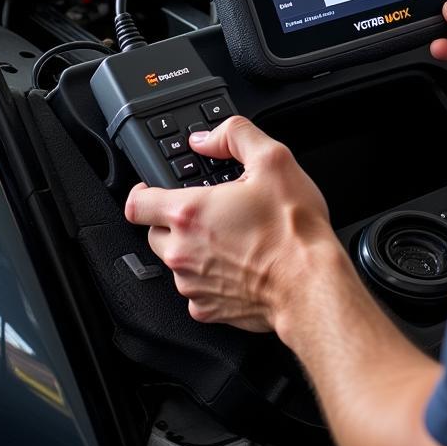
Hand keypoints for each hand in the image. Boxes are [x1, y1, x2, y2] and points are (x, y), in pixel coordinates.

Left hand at [124, 116, 333, 333]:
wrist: (309, 283)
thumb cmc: (294, 230)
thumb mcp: (273, 160)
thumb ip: (235, 136)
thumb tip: (208, 138)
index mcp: (190, 213)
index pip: (137, 203)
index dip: (141, 191)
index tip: (151, 189)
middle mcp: (182, 251)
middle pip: (155, 232)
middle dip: (174, 220)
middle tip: (208, 212)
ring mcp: (192, 284)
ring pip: (176, 261)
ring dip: (193, 249)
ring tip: (231, 238)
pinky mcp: (207, 309)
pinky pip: (196, 289)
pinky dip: (210, 277)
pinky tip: (238, 265)